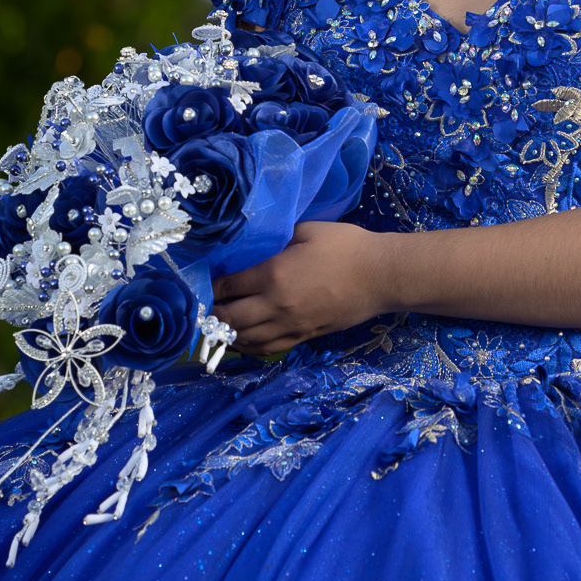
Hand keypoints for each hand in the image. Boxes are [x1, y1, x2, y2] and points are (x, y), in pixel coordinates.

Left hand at [211, 221, 395, 354]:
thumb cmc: (346, 246)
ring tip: (216, 324)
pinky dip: (247, 347)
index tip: (199, 282)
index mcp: (273, 274)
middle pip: (229, 318)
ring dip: (225, 333)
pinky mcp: (303, 337)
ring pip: (244, 339)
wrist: (381, 276)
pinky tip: (240, 340)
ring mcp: (290, 325)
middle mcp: (276, 305)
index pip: (226, 286)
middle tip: (203, 306)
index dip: (208, 286)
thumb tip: (253, 246)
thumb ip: (276, 240)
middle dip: (210, 313)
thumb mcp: (307, 230)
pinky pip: (266, 349)